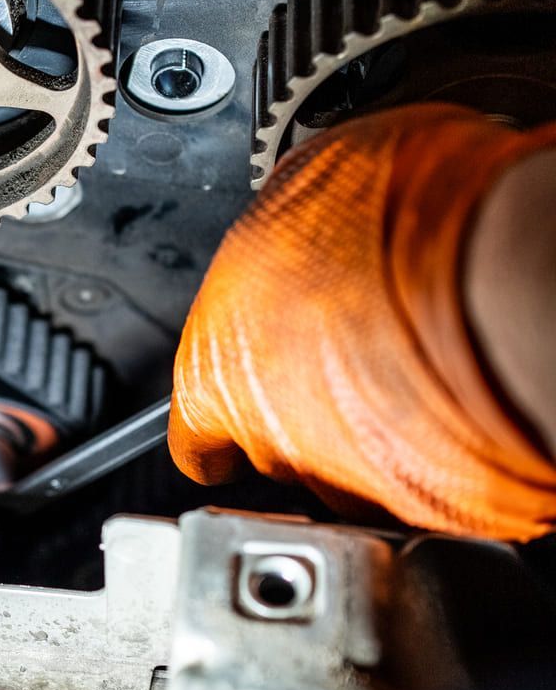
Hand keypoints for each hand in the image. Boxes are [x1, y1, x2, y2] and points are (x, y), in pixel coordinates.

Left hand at [168, 105, 555, 540]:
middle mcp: (276, 442)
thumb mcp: (310, 180)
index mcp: (214, 369)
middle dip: (309, 410)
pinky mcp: (435, 509)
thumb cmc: (401, 220)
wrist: (496, 275)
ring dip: (372, 435)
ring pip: (352, 475)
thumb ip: (288, 231)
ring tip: (410, 374)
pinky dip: (435, 460)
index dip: (217, 422)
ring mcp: (358, 483)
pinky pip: (423, 488)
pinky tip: (456, 410)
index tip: (226, 421)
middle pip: (276, 448)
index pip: (192, 433)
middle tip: (354, 351)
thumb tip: (308, 209)